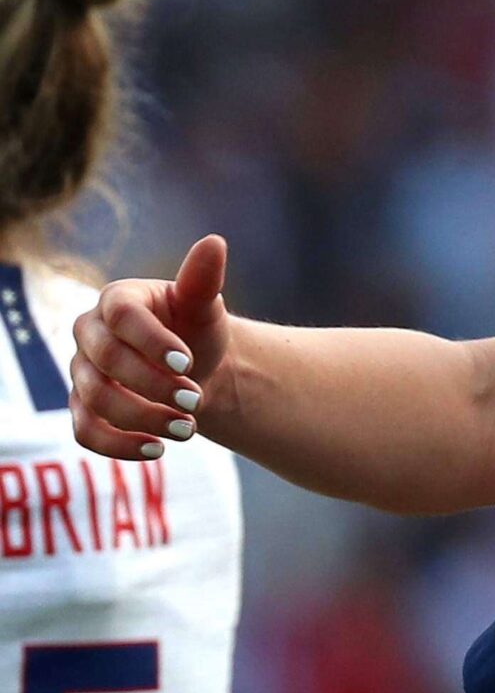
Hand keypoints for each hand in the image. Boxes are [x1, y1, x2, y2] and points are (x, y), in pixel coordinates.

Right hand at [72, 235, 228, 459]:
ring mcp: (82, 373)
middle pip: (106, 362)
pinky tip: (158, 450)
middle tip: (195, 399)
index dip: (152, 341)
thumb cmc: (196, 330)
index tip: (189, 361)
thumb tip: (214, 242)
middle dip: (153, 385)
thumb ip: (203, 278)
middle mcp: (89, 335)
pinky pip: (86, 432)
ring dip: (143, 418)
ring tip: (189, 428)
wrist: (195, 370)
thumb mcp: (205, 305)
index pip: (121, 317)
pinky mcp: (84, 408)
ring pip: (96, 400)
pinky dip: (119, 446)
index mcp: (116, 301)